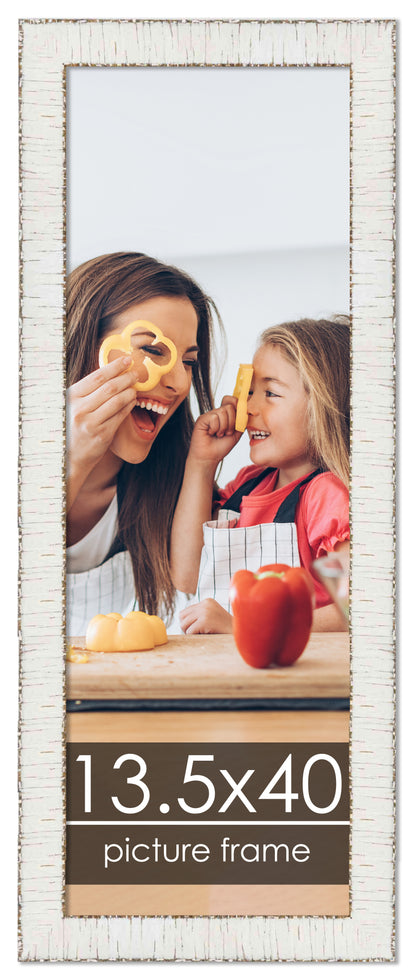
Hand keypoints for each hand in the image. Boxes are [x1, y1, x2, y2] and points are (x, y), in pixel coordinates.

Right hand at [66, 356, 138, 496]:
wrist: (66, 457)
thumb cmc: (70, 427)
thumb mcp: (70, 405)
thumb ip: (86, 391)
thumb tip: (109, 372)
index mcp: (71, 398)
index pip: (97, 377)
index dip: (114, 366)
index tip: (126, 359)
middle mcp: (80, 409)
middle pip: (110, 387)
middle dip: (126, 377)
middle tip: (135, 373)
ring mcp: (91, 423)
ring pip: (117, 401)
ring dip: (130, 391)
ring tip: (135, 387)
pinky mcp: (102, 435)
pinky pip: (120, 416)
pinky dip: (128, 406)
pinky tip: (132, 401)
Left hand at [180, 599, 232, 634]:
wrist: (241, 634)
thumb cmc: (226, 629)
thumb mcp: (213, 616)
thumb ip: (199, 615)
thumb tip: (180, 620)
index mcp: (207, 601)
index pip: (185, 612)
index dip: (189, 623)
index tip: (199, 629)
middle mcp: (205, 604)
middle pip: (182, 617)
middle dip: (187, 627)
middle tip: (199, 633)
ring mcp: (205, 612)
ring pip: (184, 624)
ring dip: (190, 633)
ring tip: (203, 634)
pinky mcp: (205, 621)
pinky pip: (189, 632)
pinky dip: (195, 637)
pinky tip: (206, 636)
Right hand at [189, 396, 241, 465]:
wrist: (210, 457)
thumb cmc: (221, 447)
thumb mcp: (236, 433)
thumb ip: (241, 421)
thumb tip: (245, 410)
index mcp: (225, 415)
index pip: (231, 400)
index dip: (237, 405)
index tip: (239, 417)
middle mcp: (216, 413)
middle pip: (230, 406)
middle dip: (232, 422)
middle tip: (227, 432)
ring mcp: (209, 415)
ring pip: (222, 411)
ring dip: (224, 427)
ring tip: (219, 434)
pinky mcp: (202, 419)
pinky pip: (214, 417)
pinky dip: (216, 428)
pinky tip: (211, 434)